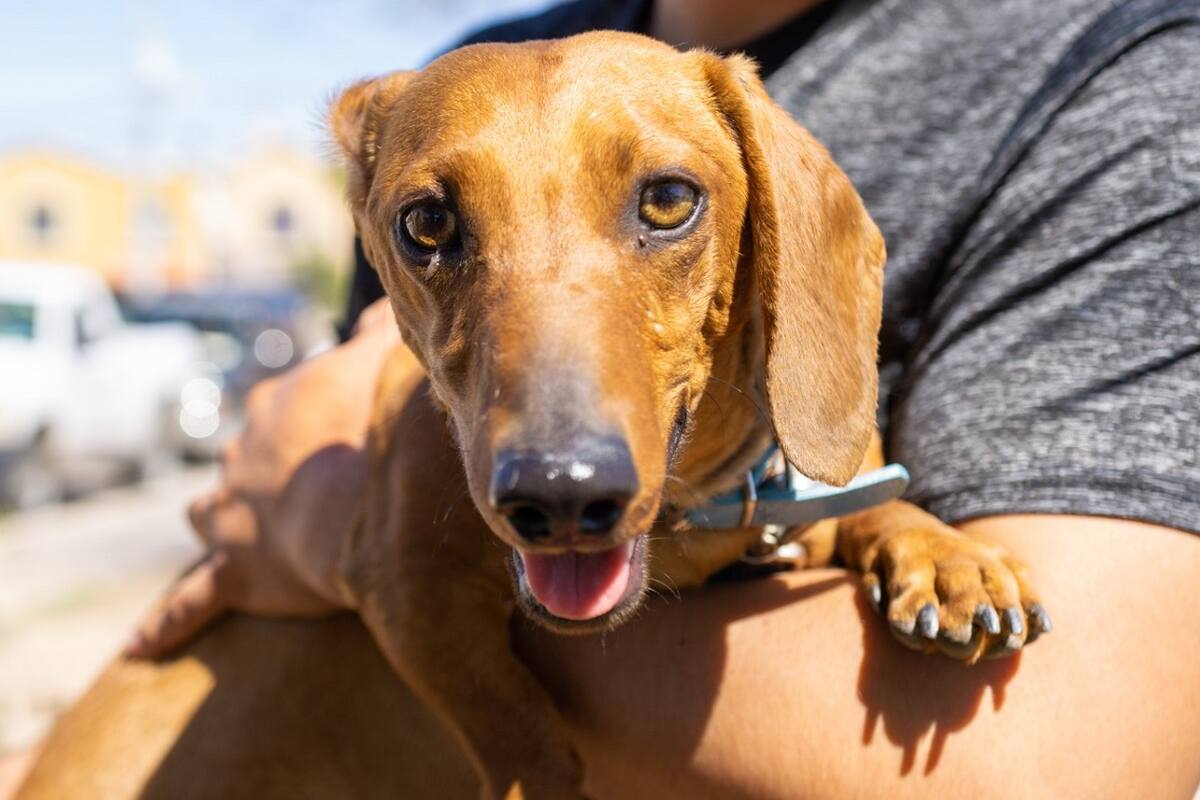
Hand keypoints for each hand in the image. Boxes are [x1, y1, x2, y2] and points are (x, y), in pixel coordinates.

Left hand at [127, 300, 402, 657]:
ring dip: (220, 517)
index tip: (345, 430)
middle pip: (247, 455)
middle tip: (312, 485)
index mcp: (280, 402)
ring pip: (208, 511)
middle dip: (268, 467)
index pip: (289, 402)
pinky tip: (139, 646)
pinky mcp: (234, 571)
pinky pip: (191, 600)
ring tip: (239, 531)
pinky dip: (167, 622)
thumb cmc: (383, 427)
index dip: (317, 418)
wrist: (373, 502)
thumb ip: (383, 330)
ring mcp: (232, 512)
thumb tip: (386, 304)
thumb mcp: (389, 359)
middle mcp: (244, 452)